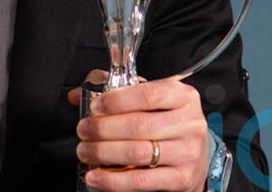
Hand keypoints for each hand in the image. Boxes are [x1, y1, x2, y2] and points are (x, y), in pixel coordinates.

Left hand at [68, 70, 208, 191]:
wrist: (194, 155)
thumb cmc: (166, 122)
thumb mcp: (150, 100)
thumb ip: (115, 91)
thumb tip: (78, 94)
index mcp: (182, 97)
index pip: (149, 94)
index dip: (117, 101)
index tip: (94, 107)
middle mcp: (189, 123)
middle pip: (139, 125)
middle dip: (103, 128)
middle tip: (83, 130)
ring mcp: (188, 153)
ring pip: (138, 153)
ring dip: (103, 153)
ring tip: (85, 151)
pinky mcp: (182, 178)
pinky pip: (141, 181)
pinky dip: (113, 180)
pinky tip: (96, 176)